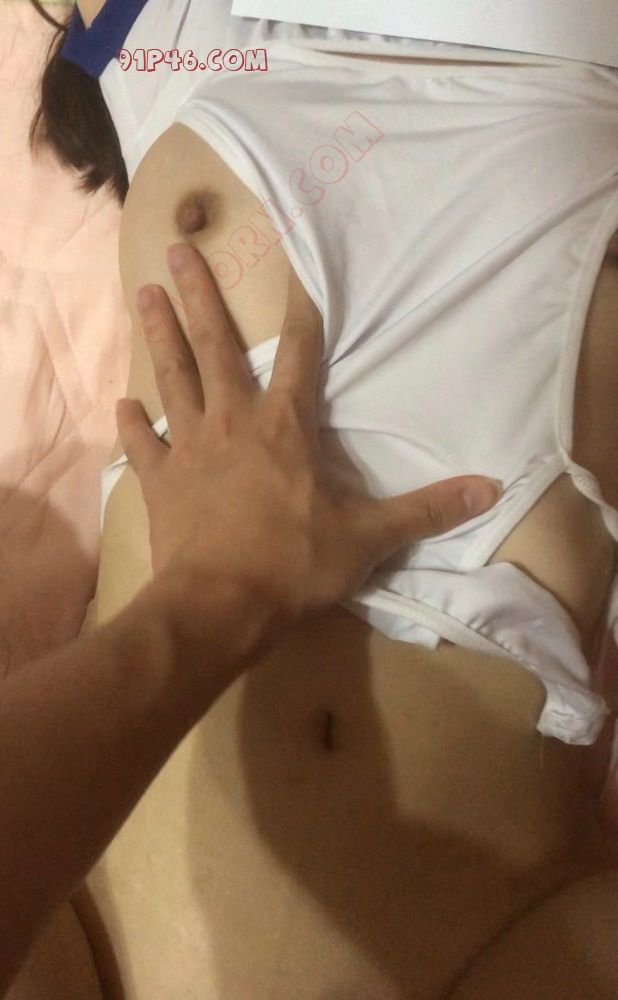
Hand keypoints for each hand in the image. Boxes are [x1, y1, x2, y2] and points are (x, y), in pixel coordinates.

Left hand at [116, 243, 500, 640]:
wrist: (219, 607)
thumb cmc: (294, 565)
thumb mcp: (369, 538)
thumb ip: (425, 510)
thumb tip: (491, 490)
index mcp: (284, 426)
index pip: (299, 353)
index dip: (301, 308)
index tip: (293, 262)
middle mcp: (231, 422)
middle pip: (215, 346)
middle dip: (199, 295)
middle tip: (178, 247)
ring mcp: (188, 448)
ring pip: (172, 379)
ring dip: (158, 336)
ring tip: (142, 293)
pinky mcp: (157, 481)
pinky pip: (140, 444)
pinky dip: (131, 424)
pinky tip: (122, 403)